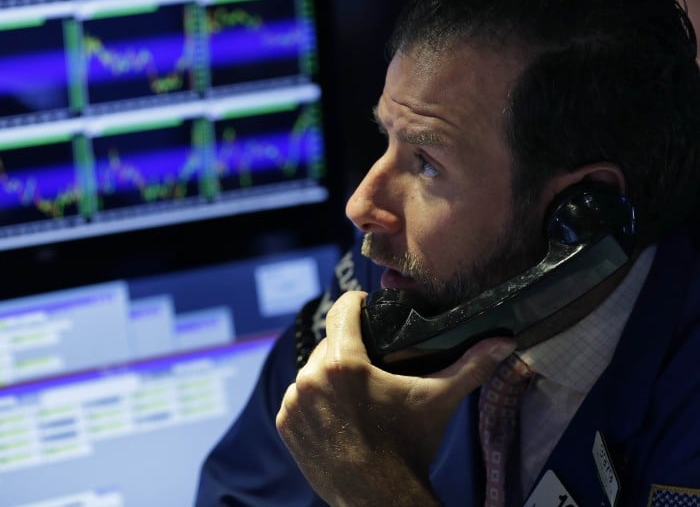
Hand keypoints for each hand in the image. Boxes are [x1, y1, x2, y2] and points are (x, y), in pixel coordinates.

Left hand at [275, 290, 515, 506]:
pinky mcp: (285, 424)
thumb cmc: (410, 447)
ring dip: (326, 375)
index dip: (356, 303)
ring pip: (310, 372)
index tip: (366, 306)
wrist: (380, 500)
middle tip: (369, 358)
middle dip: (347, 347)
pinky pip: (297, 399)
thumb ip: (470, 366)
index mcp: (343, 363)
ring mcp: (294, 402)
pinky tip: (334, 411)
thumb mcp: (439, 401)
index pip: (341, 311)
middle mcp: (310, 378)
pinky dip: (312, 401)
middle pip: (328, 344)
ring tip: (353, 389)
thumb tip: (506, 341)